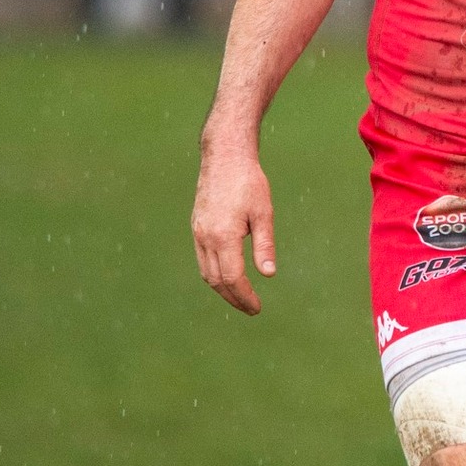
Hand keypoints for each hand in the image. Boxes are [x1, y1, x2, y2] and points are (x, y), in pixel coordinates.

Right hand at [192, 123, 276, 314]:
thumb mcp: (264, 212)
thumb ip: (265, 244)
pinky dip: (214, 274)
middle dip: (233, 298)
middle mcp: (206, 237)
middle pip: (216, 280)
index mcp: (223, 236)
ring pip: (206, 272)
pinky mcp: (196, 227)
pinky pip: (202, 259)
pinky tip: (227, 276)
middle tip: (251, 308)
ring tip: (241, 298)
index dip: (244, 296)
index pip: (232, 277)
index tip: (257, 307)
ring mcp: (198, 232)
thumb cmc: (249, 182)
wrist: (224, 157)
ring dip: (222, 289)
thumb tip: (268, 275)